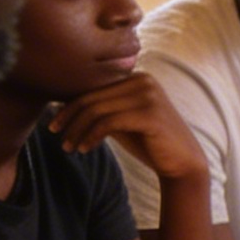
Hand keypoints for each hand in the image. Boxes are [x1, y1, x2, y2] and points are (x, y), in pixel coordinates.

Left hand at [49, 73, 207, 184]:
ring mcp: (148, 96)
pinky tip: (84, 149)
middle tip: (55, 135)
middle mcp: (144, 80)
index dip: (69, 105)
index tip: (55, 124)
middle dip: (69, 118)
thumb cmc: (150, 142)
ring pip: (97, 110)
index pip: (94, 87)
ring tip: (68, 147)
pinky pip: (108, 123)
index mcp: (138, 77)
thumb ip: (102, 109)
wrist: (184, 163)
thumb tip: (62, 103)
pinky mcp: (150, 114)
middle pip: (92, 97)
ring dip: (77, 130)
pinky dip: (91, 137)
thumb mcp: (122, 120)